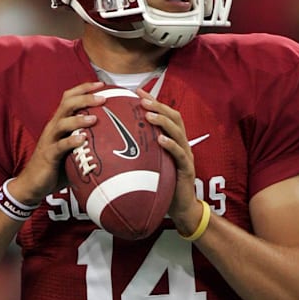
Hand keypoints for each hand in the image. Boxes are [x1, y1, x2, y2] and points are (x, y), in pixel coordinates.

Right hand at [8, 82, 104, 204]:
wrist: (34, 184)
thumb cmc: (58, 166)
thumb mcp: (74, 149)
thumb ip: (88, 141)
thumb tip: (117, 140)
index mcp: (59, 122)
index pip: (69, 98)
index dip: (84, 88)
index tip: (101, 84)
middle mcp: (53, 127)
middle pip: (66, 104)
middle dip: (85, 98)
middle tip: (103, 98)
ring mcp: (50, 140)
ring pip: (62, 123)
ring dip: (78, 119)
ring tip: (94, 118)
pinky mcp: (48, 155)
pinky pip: (59, 146)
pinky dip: (70, 142)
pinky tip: (82, 140)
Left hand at [136, 89, 202, 234]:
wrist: (180, 208)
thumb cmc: (162, 185)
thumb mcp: (150, 164)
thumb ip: (140, 152)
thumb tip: (112, 143)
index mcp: (173, 140)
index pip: (165, 114)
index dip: (153, 101)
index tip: (136, 91)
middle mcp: (181, 144)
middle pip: (174, 117)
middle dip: (158, 105)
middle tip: (142, 99)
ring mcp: (186, 155)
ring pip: (178, 132)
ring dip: (163, 121)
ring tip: (150, 114)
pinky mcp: (186, 169)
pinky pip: (179, 154)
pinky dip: (170, 145)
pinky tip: (160, 139)